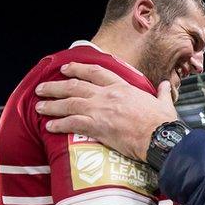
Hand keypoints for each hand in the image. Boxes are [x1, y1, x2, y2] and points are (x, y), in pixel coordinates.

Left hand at [35, 63, 177, 161]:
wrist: (160, 136)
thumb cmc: (163, 121)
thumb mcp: (164, 102)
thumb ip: (161, 93)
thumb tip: (165, 86)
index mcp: (123, 87)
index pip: (96, 72)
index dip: (78, 69)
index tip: (65, 68)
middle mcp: (108, 95)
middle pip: (76, 86)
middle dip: (56, 86)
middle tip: (42, 88)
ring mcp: (101, 110)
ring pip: (69, 103)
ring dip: (52, 104)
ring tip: (39, 106)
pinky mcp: (98, 127)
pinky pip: (72, 123)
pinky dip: (59, 124)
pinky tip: (49, 126)